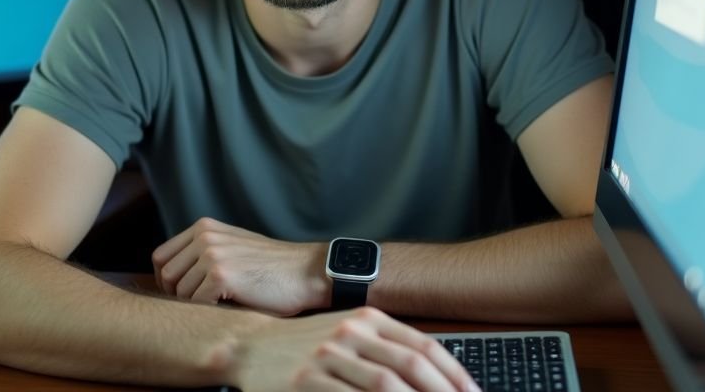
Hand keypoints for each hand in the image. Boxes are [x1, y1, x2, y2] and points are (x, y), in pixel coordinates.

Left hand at [152, 217, 326, 314]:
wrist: (306, 272)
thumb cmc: (271, 268)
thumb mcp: (234, 247)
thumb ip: (204, 252)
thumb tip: (171, 279)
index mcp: (204, 228)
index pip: (162, 257)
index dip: (168, 281)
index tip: (184, 295)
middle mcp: (205, 237)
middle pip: (166, 276)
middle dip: (178, 296)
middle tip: (201, 307)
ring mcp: (212, 255)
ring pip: (180, 292)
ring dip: (197, 305)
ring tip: (221, 305)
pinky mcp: (221, 275)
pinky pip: (196, 303)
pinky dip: (210, 312)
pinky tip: (230, 308)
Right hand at [230, 307, 478, 391]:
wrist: (250, 346)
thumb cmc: (305, 344)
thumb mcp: (349, 332)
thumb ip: (387, 347)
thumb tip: (433, 374)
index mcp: (368, 318)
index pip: (424, 346)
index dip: (454, 373)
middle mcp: (352, 332)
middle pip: (412, 365)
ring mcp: (329, 355)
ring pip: (386, 385)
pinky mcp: (307, 380)